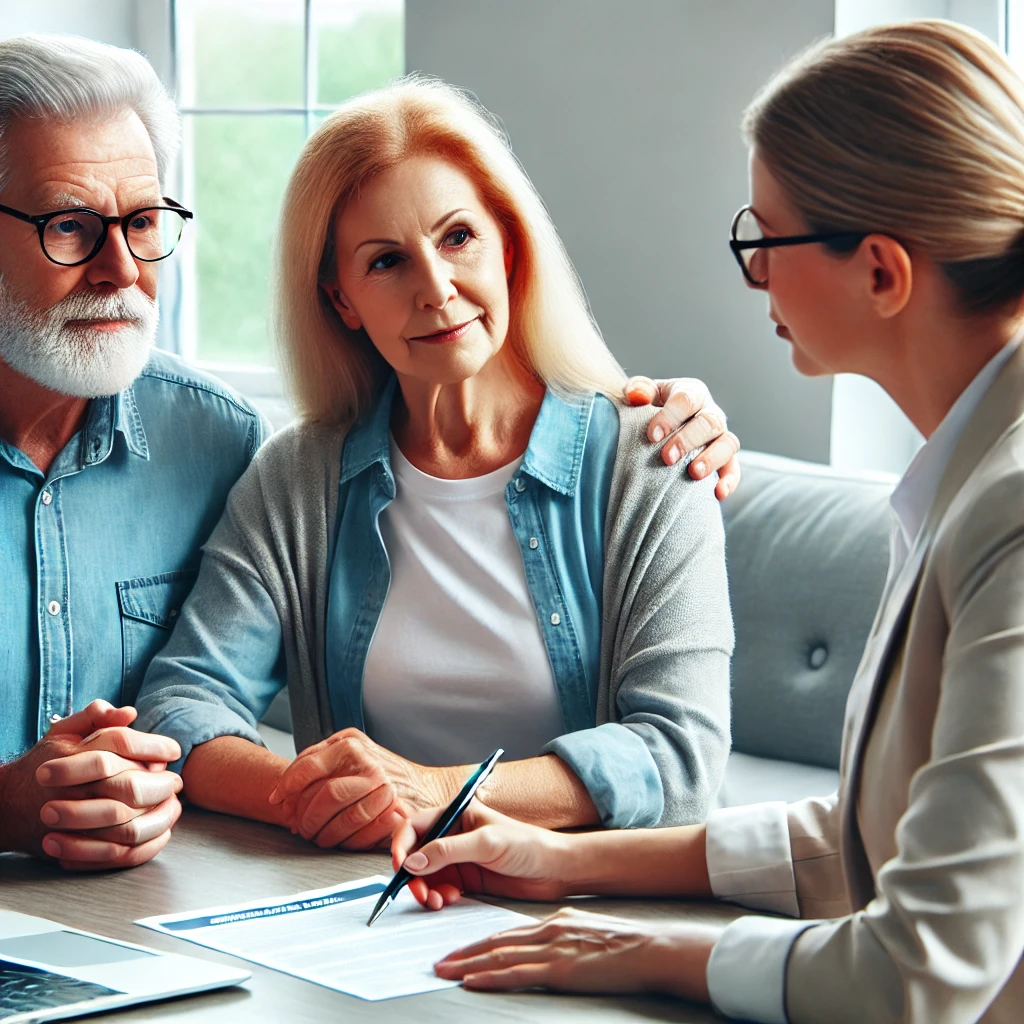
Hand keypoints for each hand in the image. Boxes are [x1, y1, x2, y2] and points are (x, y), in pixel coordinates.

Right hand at [0, 700, 182, 870]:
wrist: (8, 807)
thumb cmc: (44, 765)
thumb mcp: (64, 732)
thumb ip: (96, 716)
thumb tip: (130, 713)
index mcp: (73, 755)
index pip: (123, 744)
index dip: (155, 745)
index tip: (174, 750)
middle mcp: (73, 788)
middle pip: (131, 786)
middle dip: (162, 784)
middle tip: (176, 781)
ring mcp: (73, 822)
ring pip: (128, 824)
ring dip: (158, 815)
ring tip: (171, 804)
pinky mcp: (74, 849)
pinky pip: (118, 853)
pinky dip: (144, 844)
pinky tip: (158, 831)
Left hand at [268, 728, 457, 850]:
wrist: (424, 788)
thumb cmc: (380, 773)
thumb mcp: (349, 752)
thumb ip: (318, 761)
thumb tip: (283, 792)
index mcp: (351, 744)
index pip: (308, 766)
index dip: (287, 787)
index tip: (278, 800)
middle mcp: (369, 763)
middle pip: (324, 796)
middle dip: (306, 818)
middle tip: (301, 828)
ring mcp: (385, 788)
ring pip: (341, 818)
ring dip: (324, 835)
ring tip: (320, 837)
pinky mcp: (396, 812)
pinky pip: (361, 834)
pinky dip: (346, 842)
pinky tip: (342, 841)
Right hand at [391, 800, 574, 907]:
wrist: (555, 870)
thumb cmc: (527, 845)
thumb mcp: (487, 843)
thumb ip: (448, 851)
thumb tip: (412, 862)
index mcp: (456, 815)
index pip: (416, 826)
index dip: (402, 845)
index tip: (400, 867)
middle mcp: (452, 835)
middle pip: (416, 854)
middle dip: (412, 874)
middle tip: (419, 893)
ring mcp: (458, 859)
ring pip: (425, 875)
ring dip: (425, 889)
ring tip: (437, 901)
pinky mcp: (465, 879)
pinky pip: (439, 889)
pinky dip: (438, 897)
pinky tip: (450, 900)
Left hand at [434, 907, 720, 1002]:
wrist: (652, 947)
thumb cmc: (627, 944)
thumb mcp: (588, 931)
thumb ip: (563, 937)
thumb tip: (544, 949)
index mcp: (555, 921)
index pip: (508, 932)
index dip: (480, 942)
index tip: (459, 949)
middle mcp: (548, 930)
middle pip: (496, 942)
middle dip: (465, 953)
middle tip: (439, 961)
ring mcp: (553, 949)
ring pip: (499, 956)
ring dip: (468, 965)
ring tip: (444, 970)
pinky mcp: (561, 968)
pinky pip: (517, 973)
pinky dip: (490, 977)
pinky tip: (472, 980)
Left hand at [624, 376, 740, 498]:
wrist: (658, 430)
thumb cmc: (647, 410)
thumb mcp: (641, 396)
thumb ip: (638, 390)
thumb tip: (636, 395)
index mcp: (690, 393)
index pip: (686, 399)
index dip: (670, 416)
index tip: (652, 436)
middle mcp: (709, 412)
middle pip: (709, 422)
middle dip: (688, 440)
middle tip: (667, 458)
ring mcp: (720, 436)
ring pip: (728, 443)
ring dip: (712, 459)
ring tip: (694, 474)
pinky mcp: (726, 459)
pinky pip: (733, 468)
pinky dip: (729, 480)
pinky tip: (718, 494)